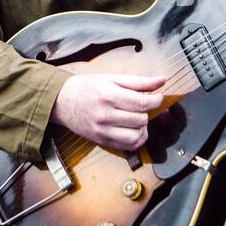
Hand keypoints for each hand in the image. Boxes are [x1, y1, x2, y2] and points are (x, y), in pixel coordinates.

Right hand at [51, 72, 166, 148]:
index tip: (158, 97)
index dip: (156, 100)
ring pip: (136, 136)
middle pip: (141, 119)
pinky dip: (136, 139)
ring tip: (138, 119)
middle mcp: (105, 115)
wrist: (62, 102)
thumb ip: (139, 81)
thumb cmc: (88, 87)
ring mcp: (103, 131)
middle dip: (147, 112)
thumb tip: (163, 80)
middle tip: (143, 106)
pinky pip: (128, 146)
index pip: (142, 103)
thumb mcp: (112, 78)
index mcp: (109, 95)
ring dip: (143, 128)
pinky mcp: (102, 141)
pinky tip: (133, 129)